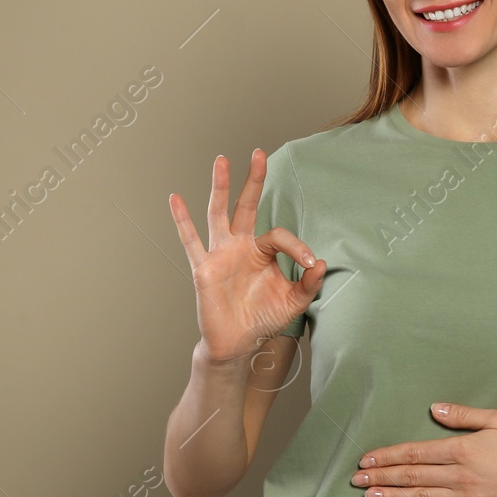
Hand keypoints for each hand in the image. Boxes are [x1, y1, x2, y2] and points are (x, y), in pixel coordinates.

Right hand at [170, 149, 324, 364]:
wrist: (238, 344)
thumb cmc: (263, 318)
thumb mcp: (294, 302)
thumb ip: (309, 283)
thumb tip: (322, 263)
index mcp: (262, 251)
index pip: (280, 236)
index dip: (298, 247)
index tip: (309, 264)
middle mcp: (240, 246)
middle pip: (247, 205)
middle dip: (254, 180)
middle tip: (259, 153)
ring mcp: (220, 254)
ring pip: (219, 213)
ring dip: (220, 187)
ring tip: (222, 160)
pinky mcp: (203, 268)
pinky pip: (191, 241)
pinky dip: (182, 220)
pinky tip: (175, 199)